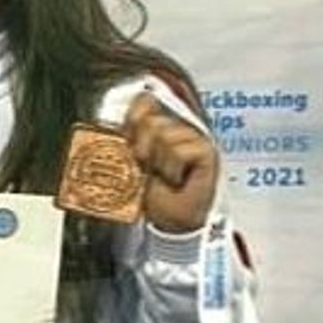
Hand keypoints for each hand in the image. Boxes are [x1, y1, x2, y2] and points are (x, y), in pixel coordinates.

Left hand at [124, 92, 218, 233]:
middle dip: (142, 149)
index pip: (144, 101)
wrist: (170, 221)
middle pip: (151, 120)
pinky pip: (179, 151)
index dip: (133, 120)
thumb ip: (126, 138)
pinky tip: (178, 180)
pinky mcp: (207, 150)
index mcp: (158, 124)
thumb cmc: (152, 192)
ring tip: (165, 176)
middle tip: (149, 168)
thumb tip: (116, 122)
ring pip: (165, 136)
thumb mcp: (130, 161)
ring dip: (158, 163)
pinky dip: (172, 170)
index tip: (130, 145)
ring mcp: (195, 135)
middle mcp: (178, 125)